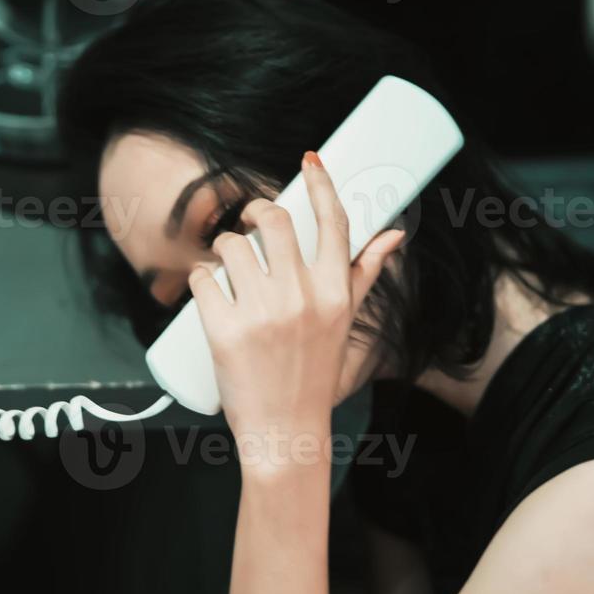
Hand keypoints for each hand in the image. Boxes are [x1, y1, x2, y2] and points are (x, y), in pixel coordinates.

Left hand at [189, 152, 403, 441]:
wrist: (286, 432)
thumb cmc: (316, 374)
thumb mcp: (346, 322)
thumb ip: (365, 275)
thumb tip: (394, 234)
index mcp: (336, 292)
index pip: (333, 222)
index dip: (322, 183)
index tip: (310, 160)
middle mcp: (303, 297)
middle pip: (275, 220)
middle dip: (256, 214)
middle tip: (251, 227)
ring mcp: (263, 313)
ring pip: (232, 246)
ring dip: (224, 250)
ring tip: (228, 270)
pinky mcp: (225, 330)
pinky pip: (202, 278)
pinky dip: (199, 279)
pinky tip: (207, 291)